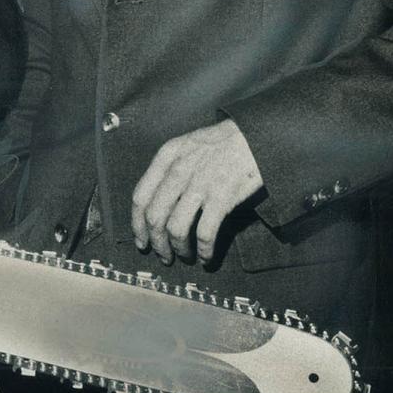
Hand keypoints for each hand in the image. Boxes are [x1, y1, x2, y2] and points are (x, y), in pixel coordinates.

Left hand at [130, 119, 263, 264]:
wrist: (255, 136)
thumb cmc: (221, 143)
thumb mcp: (186, 146)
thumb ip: (168, 169)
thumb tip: (155, 204)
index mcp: (166, 157)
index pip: (140, 197)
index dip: (137, 224)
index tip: (141, 240)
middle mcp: (178, 171)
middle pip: (155, 217)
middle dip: (156, 242)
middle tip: (163, 255)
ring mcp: (200, 184)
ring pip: (176, 228)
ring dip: (178, 249)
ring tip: (184, 256)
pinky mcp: (222, 197)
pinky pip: (204, 233)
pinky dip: (203, 250)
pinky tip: (205, 256)